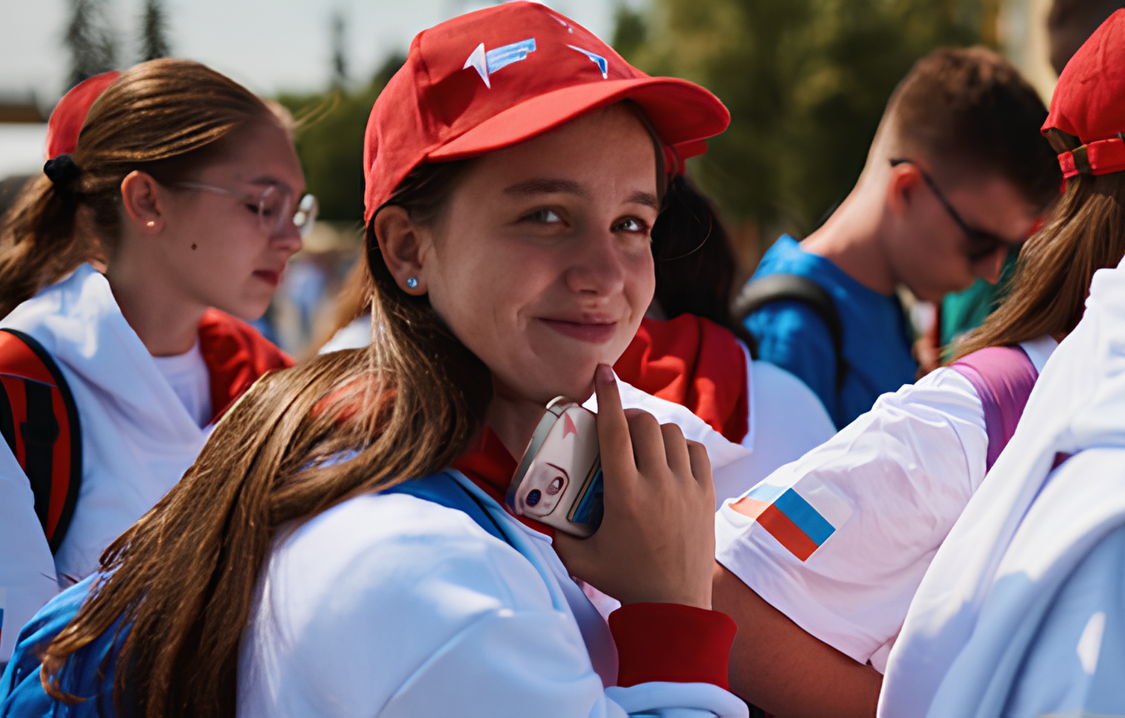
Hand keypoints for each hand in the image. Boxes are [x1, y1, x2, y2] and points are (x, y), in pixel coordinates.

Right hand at [553, 364, 714, 608]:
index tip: (601, 372)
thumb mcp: (580, 559)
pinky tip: (669, 457)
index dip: (607, 395)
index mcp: (625, 495)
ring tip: (642, 444)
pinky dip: (681, 446)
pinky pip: (696, 451)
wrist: (675, 606)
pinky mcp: (706, 495)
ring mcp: (686, 488)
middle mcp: (658, 485)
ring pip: (672, 433)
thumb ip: (556, 533)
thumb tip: (536, 510)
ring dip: (654, 431)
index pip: (615, 431)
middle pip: (645, 424)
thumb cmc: (624, 581)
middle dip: (628, 415)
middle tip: (616, 426)